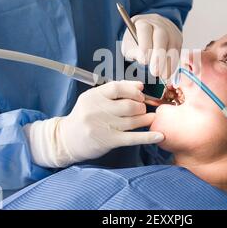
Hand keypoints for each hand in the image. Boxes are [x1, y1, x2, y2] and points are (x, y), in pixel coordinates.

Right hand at [24, 81, 163, 167]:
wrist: (66, 140)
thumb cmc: (84, 117)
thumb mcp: (94, 99)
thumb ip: (114, 91)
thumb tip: (140, 86)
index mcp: (93, 96)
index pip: (118, 88)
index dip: (133, 90)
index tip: (140, 94)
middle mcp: (97, 110)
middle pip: (128, 105)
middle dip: (141, 106)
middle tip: (143, 108)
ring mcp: (103, 126)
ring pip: (132, 121)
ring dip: (146, 119)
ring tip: (150, 118)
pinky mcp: (108, 141)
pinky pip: (132, 138)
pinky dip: (148, 137)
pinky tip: (159, 135)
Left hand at [121, 14, 182, 79]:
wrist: (149, 32)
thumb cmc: (136, 40)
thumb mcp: (129, 45)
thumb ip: (133, 51)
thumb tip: (143, 60)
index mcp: (143, 22)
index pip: (145, 31)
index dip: (145, 46)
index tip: (143, 61)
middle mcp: (158, 24)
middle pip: (161, 36)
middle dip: (159, 55)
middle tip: (155, 71)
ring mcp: (171, 30)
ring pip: (172, 45)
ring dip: (168, 62)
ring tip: (163, 76)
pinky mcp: (178, 38)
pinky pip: (178, 51)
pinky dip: (173, 63)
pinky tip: (168, 72)